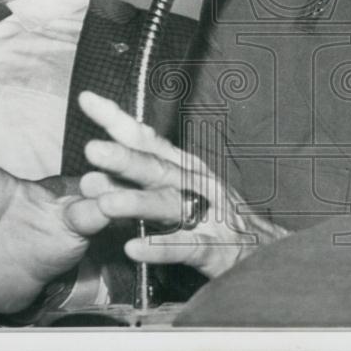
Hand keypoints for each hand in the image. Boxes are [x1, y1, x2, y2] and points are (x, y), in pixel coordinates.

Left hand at [66, 91, 288, 277]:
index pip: (147, 139)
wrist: (263, 249)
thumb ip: (139, 181)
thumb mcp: (179, 189)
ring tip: (105, 203)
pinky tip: (134, 247)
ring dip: (138, 202)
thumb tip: (90, 175)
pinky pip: (186, 247)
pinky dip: (160, 247)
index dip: (118, 120)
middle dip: (125, 158)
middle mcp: (195, 184)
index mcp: (183, 167)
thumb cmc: (214, 216)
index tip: (87, 101)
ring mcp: (207, 215)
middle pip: (157, 168)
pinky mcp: (214, 249)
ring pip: (170, 205)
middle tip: (92, 150)